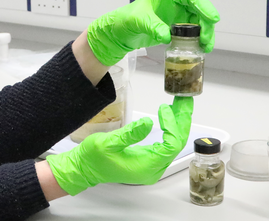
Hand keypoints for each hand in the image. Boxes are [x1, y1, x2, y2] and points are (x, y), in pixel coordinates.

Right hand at [46, 96, 193, 194]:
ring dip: (178, 122)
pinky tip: (170, 115)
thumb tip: (149, 123)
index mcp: (146, 167)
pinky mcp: (148, 158)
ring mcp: (152, 164)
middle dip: (181, 120)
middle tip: (184, 101)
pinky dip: (170, 128)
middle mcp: (153, 168)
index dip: (171, 126)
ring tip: (180, 104)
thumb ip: (130, 134)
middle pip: (176, 143)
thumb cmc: (93, 158)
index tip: (163, 109)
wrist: (84, 167)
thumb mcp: (109, 143)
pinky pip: (166, 143)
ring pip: (173, 142)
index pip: (170, 145)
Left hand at [86, 0, 219, 65]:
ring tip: (205, 48)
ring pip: (199, 22)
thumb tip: (167, 36)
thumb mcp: (137, 21)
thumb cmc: (126, 20)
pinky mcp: (177, 27)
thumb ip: (152, 26)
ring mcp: (178, 15)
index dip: (203, 5)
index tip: (213, 18)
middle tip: (206, 40)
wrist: (120, 33)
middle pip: (198, 10)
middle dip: (206, 24)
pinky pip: (193, 32)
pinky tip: (200, 49)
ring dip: (204, 34)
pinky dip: (198, 40)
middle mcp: (175, 3)